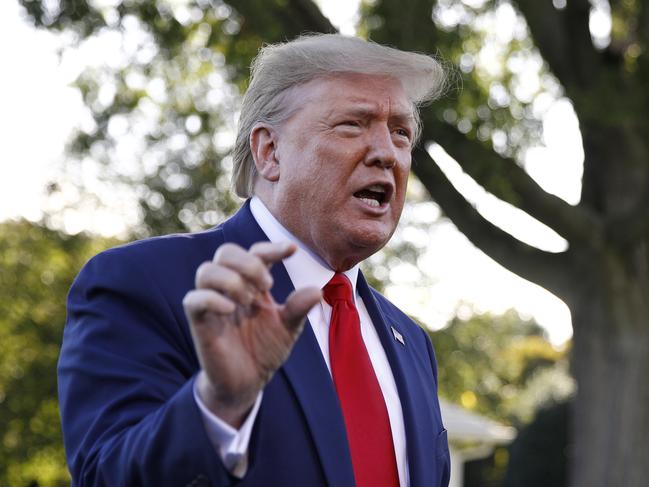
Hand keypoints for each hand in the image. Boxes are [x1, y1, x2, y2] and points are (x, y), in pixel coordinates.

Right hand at [183, 241, 320, 427]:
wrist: (247, 383)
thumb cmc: (265, 350)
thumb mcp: (288, 328)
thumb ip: (299, 308)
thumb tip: (316, 290)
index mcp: (252, 285)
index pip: (256, 252)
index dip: (272, 247)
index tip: (292, 250)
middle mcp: (230, 288)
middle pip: (226, 252)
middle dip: (248, 263)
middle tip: (267, 286)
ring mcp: (212, 303)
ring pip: (206, 270)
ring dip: (231, 280)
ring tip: (248, 300)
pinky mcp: (200, 322)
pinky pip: (194, 299)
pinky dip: (212, 299)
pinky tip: (232, 310)